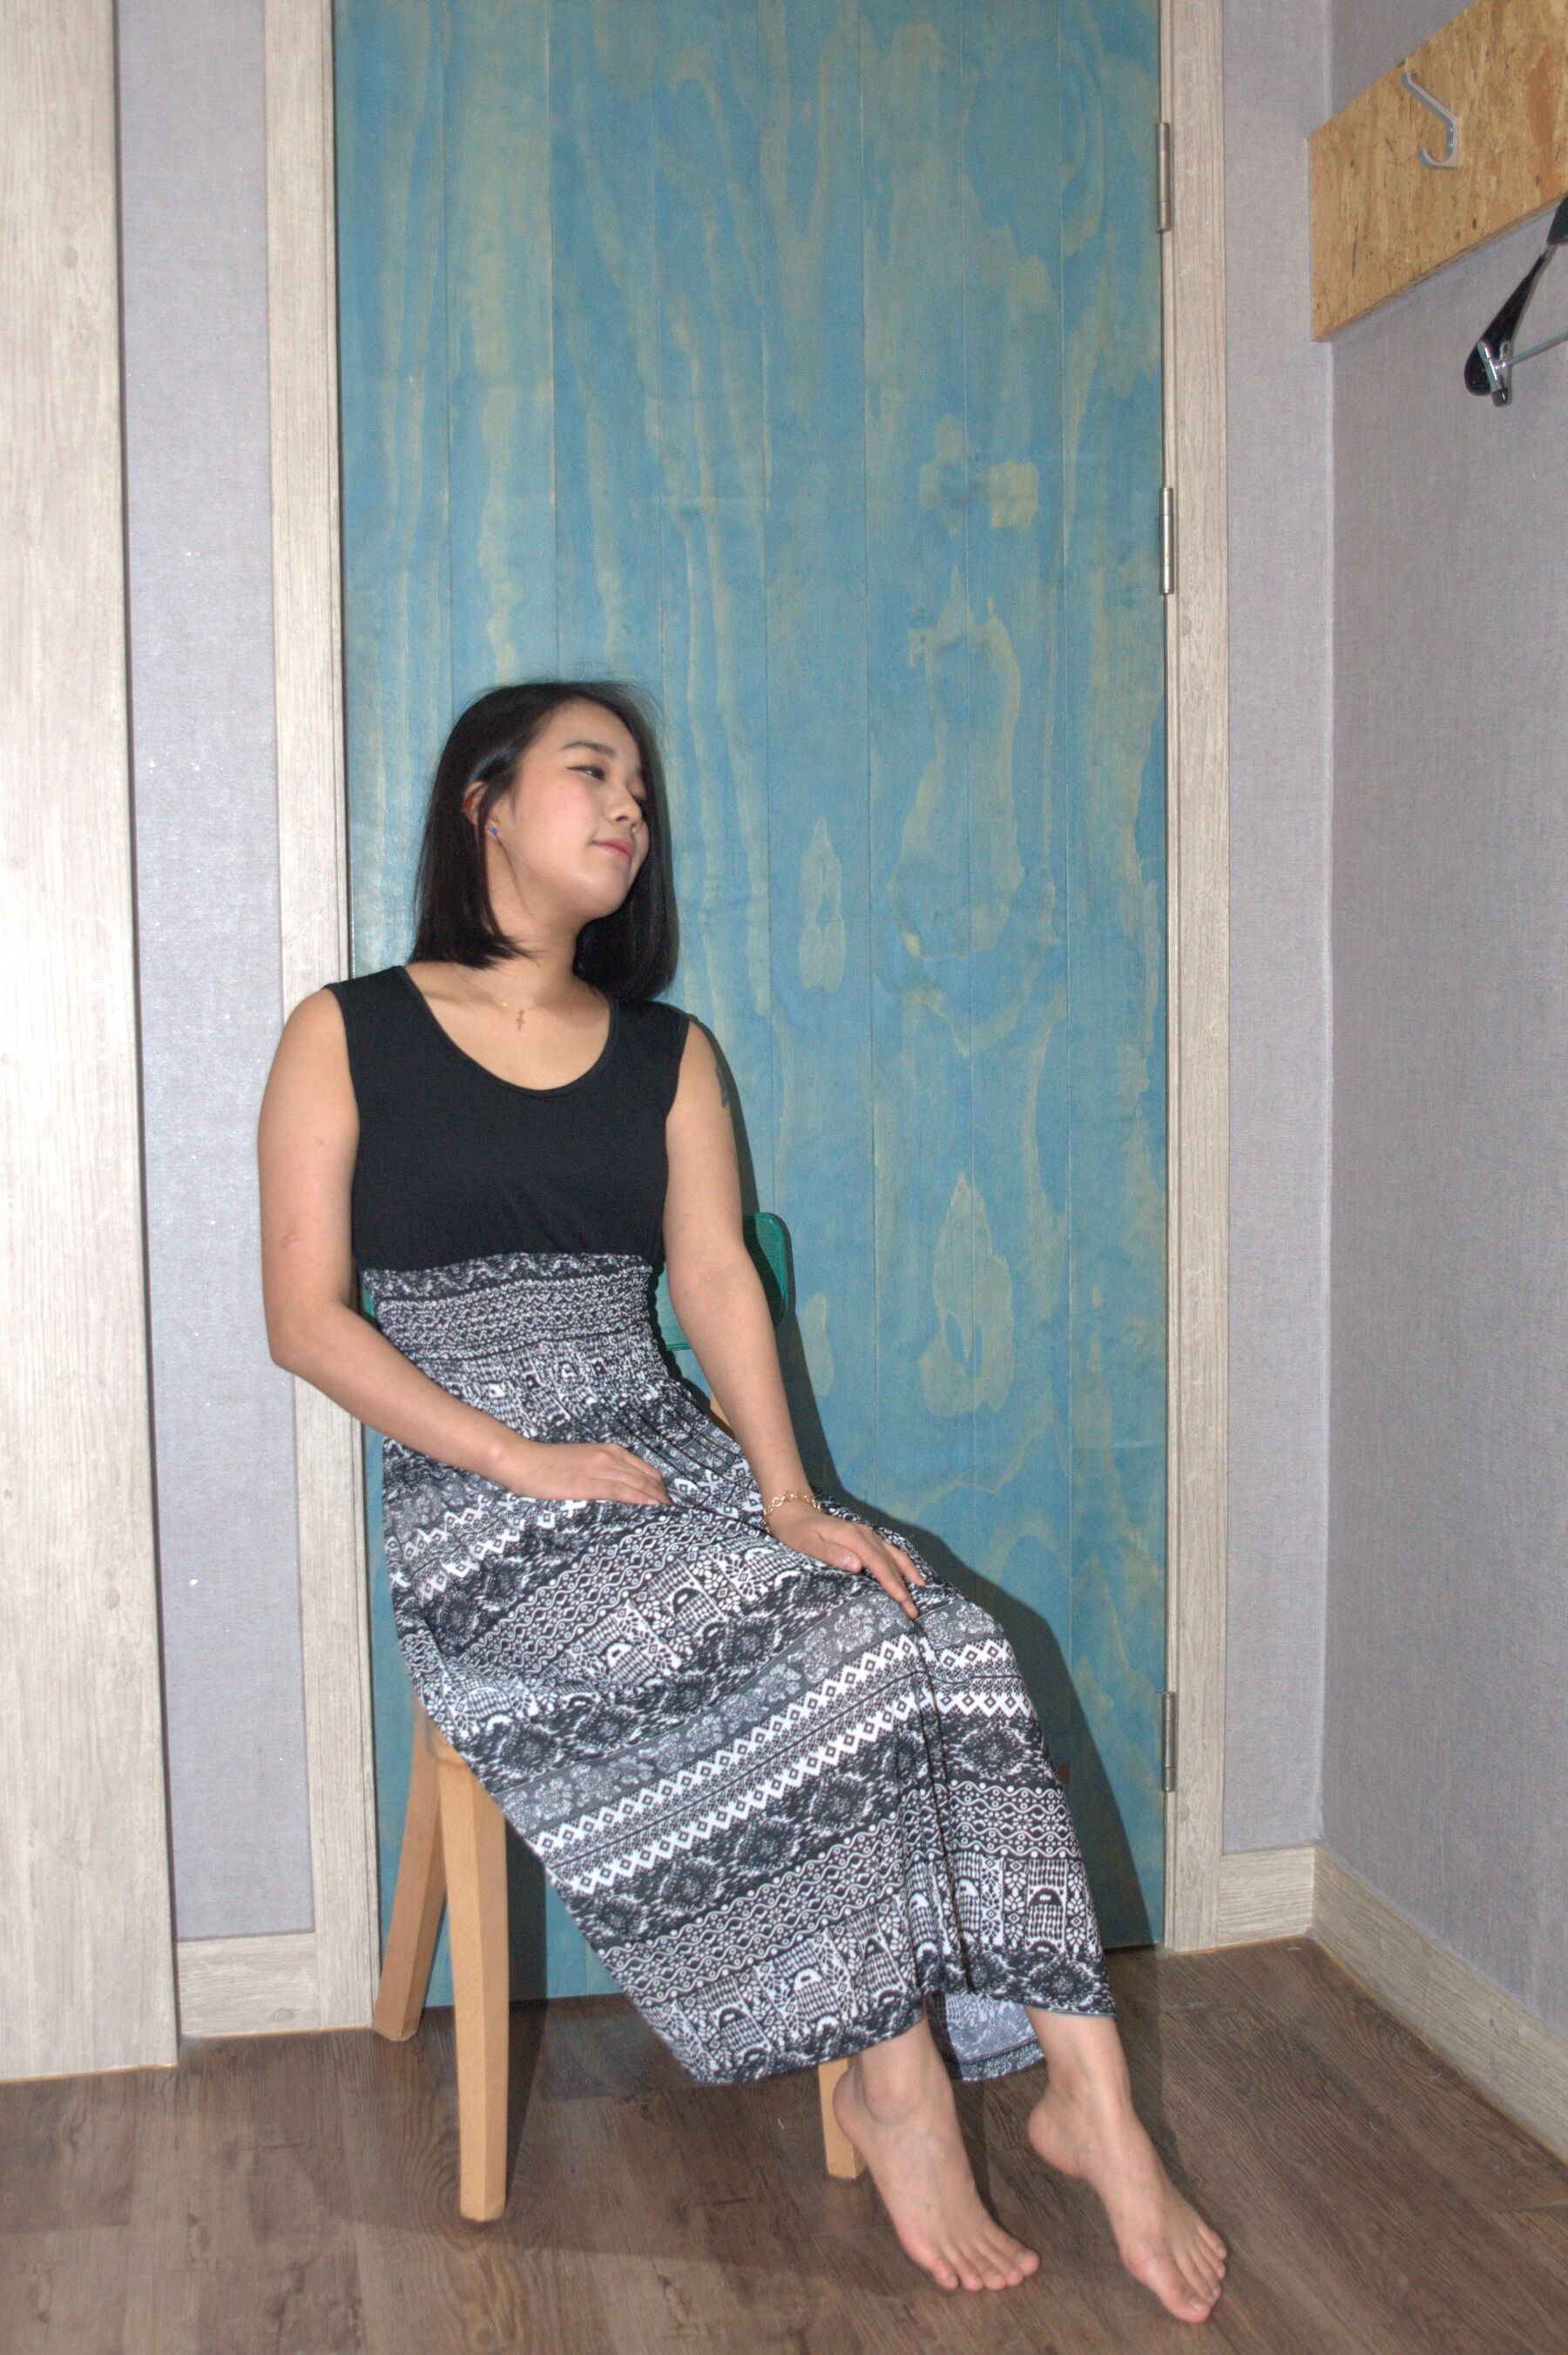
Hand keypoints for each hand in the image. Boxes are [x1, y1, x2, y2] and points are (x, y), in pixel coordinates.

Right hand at [503, 1437, 670, 1506]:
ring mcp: (598, 1469)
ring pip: (638, 1484)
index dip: (659, 1486)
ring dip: (657, 1500)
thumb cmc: (546, 1464)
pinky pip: (621, 1491)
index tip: (669, 1501)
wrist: (521, 1460)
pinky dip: (639, 1499)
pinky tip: (652, 1507)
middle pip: (647, 1477)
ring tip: (670, 1514)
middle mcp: (608, 1456)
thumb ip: (600, 1473)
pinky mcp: (587, 1484)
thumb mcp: (580, 1463)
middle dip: (663, 1495)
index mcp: (608, 1450)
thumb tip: (617, 1490)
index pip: (645, 1469)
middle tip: (675, 1513)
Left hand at [765, 1499, 926, 1620]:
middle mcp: (864, 1534)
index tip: (902, 1599)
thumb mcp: (807, 1545)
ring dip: (908, 1573)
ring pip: (893, 1555)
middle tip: (913, 1610)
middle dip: (903, 1586)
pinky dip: (902, 1563)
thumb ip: (831, 1554)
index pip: (877, 1562)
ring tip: (921, 1591)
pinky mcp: (865, 1537)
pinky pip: (889, 1551)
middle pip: (889, 1562)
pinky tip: (908, 1574)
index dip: (890, 1582)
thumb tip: (857, 1565)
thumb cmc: (797, 1533)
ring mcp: (866, 1534)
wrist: (794, 1513)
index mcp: (851, 1537)